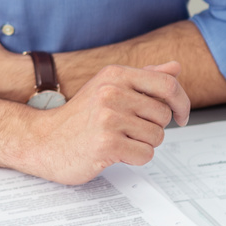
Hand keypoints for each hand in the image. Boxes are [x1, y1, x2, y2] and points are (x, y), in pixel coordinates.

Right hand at [20, 62, 190, 184]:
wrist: (43, 141)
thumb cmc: (78, 118)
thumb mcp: (109, 88)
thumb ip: (144, 77)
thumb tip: (175, 67)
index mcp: (115, 75)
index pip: (168, 84)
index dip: (182, 102)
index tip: (180, 115)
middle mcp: (111, 92)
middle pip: (164, 114)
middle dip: (153, 127)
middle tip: (128, 130)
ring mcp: (108, 118)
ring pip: (157, 137)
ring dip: (142, 143)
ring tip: (118, 139)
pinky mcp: (106, 144)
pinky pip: (144, 154)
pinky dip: (133, 158)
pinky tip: (114, 152)